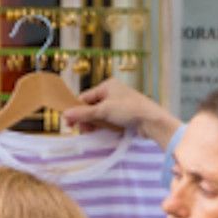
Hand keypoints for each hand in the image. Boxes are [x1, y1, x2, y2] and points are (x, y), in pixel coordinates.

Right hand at [62, 79, 181, 147]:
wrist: (152, 121)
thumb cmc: (128, 110)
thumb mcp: (104, 111)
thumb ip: (84, 113)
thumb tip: (65, 114)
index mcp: (107, 86)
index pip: (85, 97)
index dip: (77, 110)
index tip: (70, 123)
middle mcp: (113, 92)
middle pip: (92, 106)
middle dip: (86, 118)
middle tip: (82, 129)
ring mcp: (119, 104)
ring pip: (100, 114)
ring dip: (94, 123)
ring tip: (90, 132)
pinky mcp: (124, 115)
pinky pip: (108, 119)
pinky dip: (103, 125)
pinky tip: (100, 132)